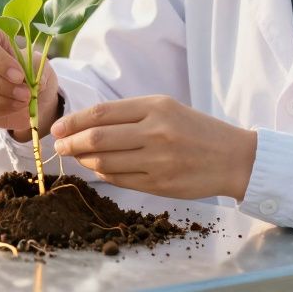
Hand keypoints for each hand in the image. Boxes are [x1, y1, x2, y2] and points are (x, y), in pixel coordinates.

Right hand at [0, 23, 59, 138]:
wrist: (25, 89)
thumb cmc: (27, 67)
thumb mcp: (36, 61)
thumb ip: (33, 68)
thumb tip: (33, 83)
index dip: (0, 61)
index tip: (20, 76)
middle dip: (0, 85)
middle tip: (25, 93)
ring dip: (0, 100)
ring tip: (22, 101)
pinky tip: (12, 107)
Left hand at [51, 95, 256, 200]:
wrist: (233, 158)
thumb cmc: (196, 130)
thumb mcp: (167, 109)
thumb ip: (129, 115)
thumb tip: (86, 125)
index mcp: (155, 107)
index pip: (101, 113)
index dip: (73, 121)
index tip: (58, 128)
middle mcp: (155, 132)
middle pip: (97, 138)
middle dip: (71, 143)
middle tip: (59, 146)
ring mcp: (157, 160)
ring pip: (105, 162)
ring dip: (84, 160)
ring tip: (77, 157)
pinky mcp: (159, 185)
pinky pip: (120, 180)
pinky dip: (103, 174)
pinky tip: (99, 168)